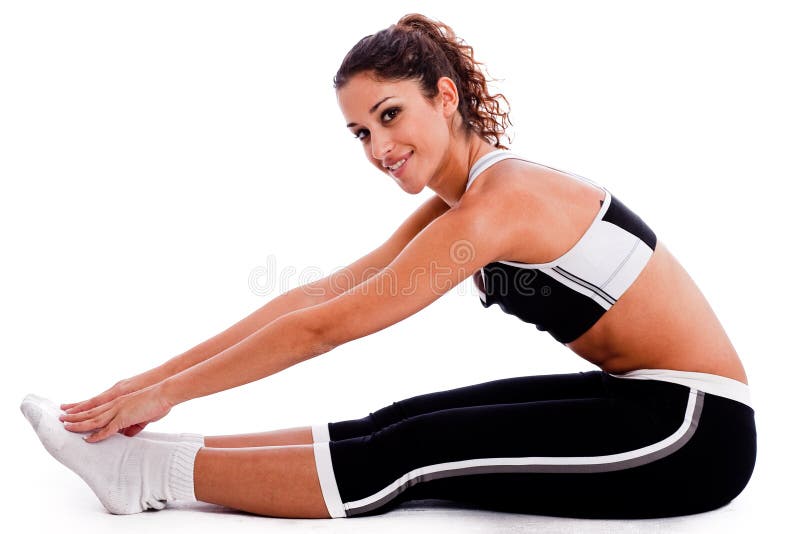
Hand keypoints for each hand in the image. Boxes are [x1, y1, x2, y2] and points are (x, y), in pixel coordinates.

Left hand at [59, 384, 173, 442]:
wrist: (164, 392)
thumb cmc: (157, 401)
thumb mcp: (144, 414)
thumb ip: (135, 424)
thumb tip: (128, 434)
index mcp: (119, 400)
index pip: (97, 405)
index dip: (84, 409)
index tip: (73, 412)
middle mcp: (115, 403)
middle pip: (90, 410)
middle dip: (74, 415)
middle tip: (61, 418)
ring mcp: (118, 409)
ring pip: (93, 419)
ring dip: (79, 424)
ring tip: (66, 427)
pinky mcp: (124, 417)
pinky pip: (107, 429)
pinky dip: (97, 435)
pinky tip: (88, 439)